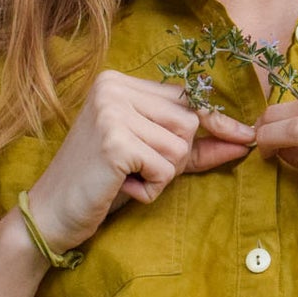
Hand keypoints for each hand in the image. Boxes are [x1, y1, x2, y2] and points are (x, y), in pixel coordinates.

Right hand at [26, 70, 255, 250]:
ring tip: (125, 179)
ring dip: (161, 175)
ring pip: (179, 147)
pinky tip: (120, 188)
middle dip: (175, 157)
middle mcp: (113, 88)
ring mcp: (111, 111)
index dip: (215, 121)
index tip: (245, 136)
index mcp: (118, 82)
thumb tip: (244, 140)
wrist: (52, 214)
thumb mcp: (150, 158)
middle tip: (137, 171)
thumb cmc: (101, 185)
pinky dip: (150, 189)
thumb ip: (194, 148)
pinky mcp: (114, 141)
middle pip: (188, 122)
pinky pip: (165, 169)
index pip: (185, 97)